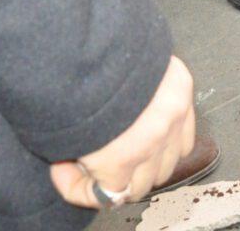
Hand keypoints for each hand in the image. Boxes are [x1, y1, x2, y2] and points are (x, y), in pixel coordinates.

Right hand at [50, 56, 196, 209]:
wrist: (72, 45)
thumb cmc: (91, 50)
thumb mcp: (124, 63)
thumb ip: (132, 91)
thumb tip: (118, 123)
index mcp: (177, 87)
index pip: (179, 142)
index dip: (148, 154)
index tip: (117, 147)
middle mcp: (172, 115)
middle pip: (160, 168)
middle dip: (130, 170)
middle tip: (95, 157)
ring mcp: (151, 140)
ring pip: (136, 186)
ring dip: (106, 181)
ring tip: (74, 158)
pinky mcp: (121, 160)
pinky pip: (102, 194)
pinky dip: (78, 188)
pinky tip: (60, 167)